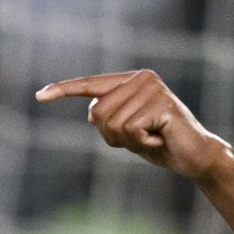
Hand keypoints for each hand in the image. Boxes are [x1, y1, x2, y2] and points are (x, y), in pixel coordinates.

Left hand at [36, 70, 232, 183]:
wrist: (194, 155)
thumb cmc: (158, 143)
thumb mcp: (126, 131)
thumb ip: (108, 118)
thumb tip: (91, 110)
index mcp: (131, 80)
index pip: (90, 84)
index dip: (64, 90)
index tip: (39, 96)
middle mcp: (142, 78)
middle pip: (97, 113)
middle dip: (112, 135)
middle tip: (140, 137)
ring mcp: (152, 88)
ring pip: (112, 124)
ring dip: (128, 141)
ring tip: (152, 137)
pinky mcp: (161, 103)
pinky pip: (130, 130)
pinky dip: (141, 143)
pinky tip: (160, 139)